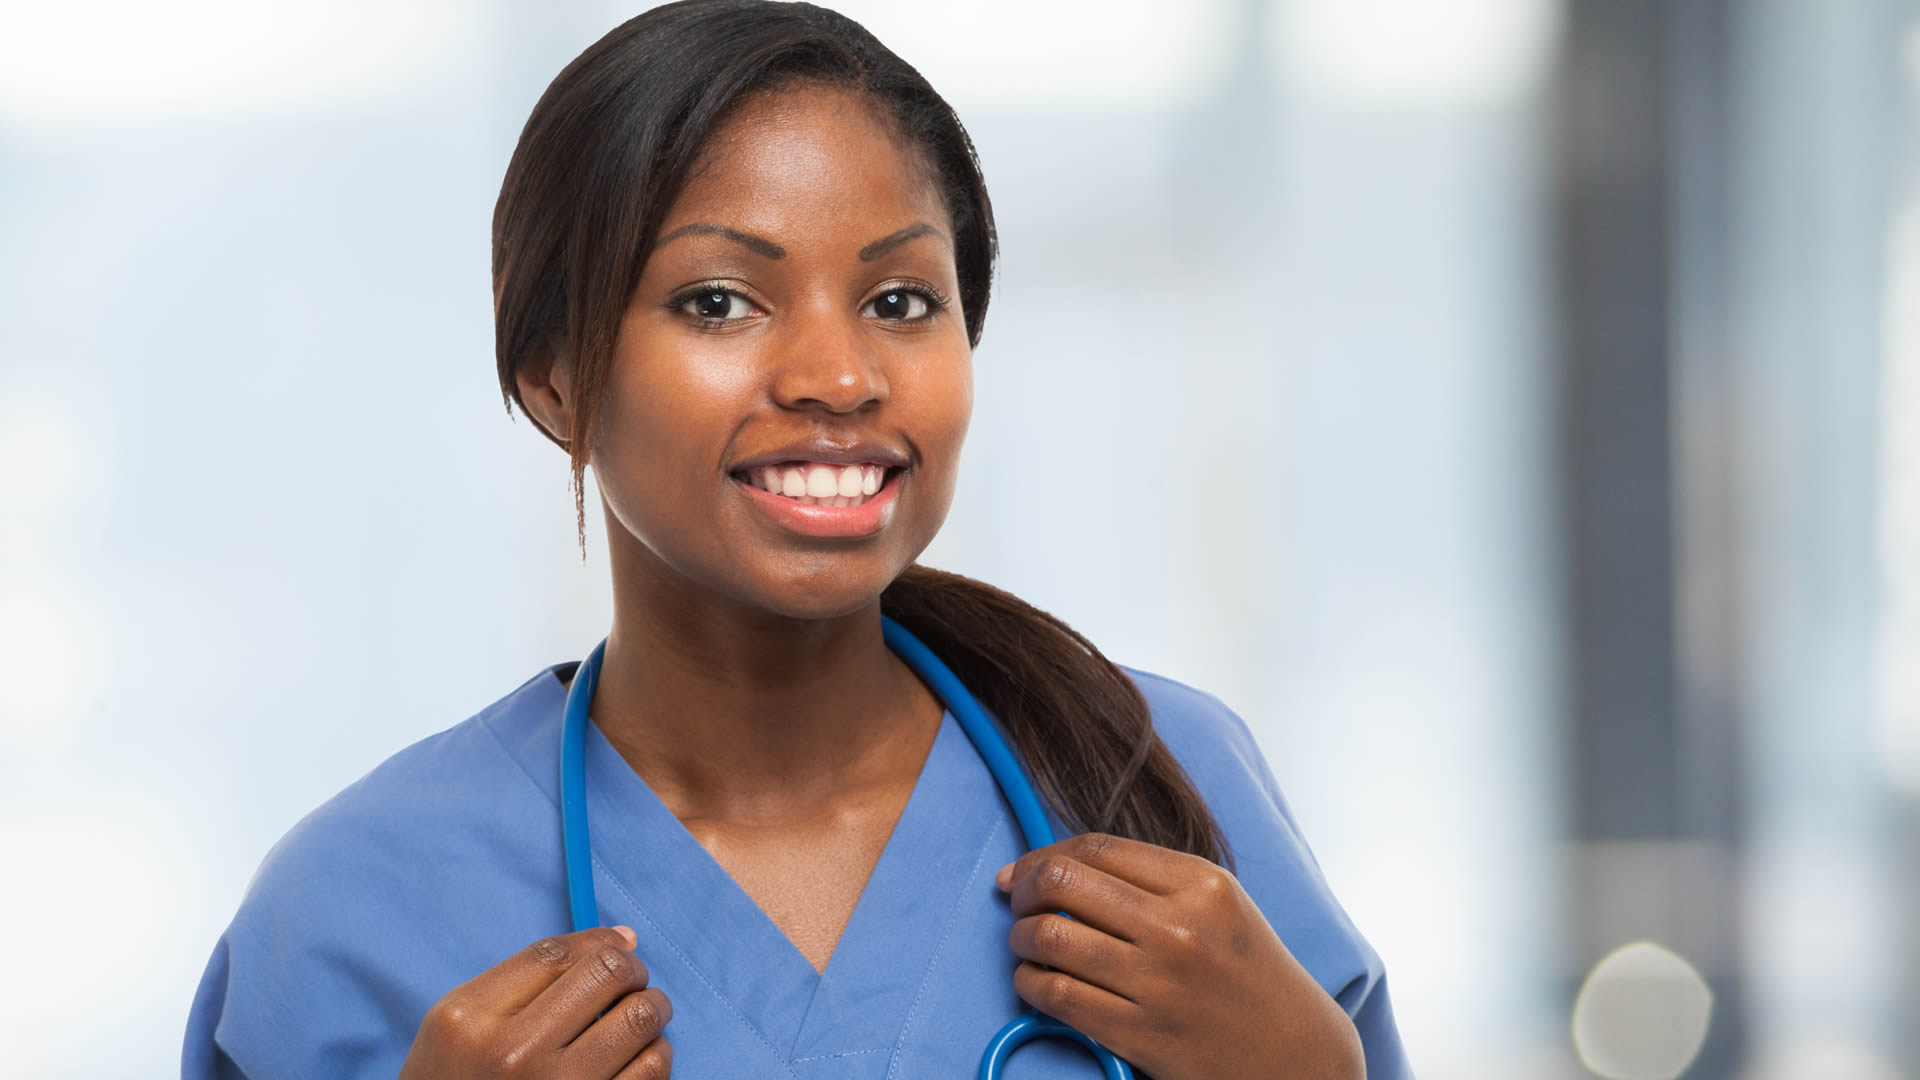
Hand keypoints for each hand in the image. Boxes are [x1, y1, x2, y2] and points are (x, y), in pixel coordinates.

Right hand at [399, 926, 672, 1078]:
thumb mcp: (461, 1027)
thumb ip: (528, 977)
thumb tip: (624, 940)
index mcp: (472, 1020)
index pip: (558, 955)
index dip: (599, 941)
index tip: (618, 946)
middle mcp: (515, 1055)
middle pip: (607, 974)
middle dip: (631, 970)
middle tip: (631, 983)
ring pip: (641, 1018)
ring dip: (651, 1010)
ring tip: (638, 1020)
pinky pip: (653, 1069)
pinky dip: (655, 1054)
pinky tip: (636, 1059)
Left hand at [995, 833, 1363, 1079]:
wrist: (1293, 1051)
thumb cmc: (1247, 970)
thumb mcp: (1219, 902)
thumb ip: (1150, 876)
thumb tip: (1058, 864)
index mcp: (1200, 884)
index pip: (1094, 848)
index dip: (1043, 855)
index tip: (1021, 871)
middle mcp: (1178, 927)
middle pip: (1062, 884)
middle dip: (1023, 891)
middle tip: (1018, 904)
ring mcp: (1158, 982)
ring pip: (1050, 938)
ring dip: (1021, 938)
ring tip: (1027, 945)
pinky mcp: (1141, 1033)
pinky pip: (1057, 996)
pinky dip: (1030, 984)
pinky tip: (1037, 982)